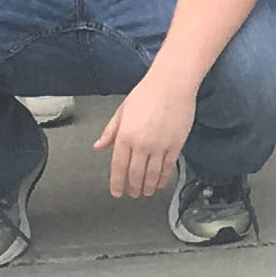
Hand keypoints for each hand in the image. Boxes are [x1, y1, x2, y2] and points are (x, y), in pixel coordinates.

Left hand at [95, 66, 195, 198]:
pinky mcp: (176, 144)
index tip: (117, 192)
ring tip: (146, 192)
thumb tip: (99, 146)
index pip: (118, 167)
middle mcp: (141, 143)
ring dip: (148, 187)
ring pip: (152, 175)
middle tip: (133, 193)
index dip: (117, 184)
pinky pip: (168, 167)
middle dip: (133, 188)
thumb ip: (110, 131)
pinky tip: (161, 183)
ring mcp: (160, 145)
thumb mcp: (122, 111)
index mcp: (125, 136)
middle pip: (135, 175)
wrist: (172, 83)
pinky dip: (164, 178)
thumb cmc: (147, 92)